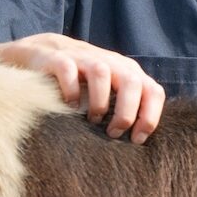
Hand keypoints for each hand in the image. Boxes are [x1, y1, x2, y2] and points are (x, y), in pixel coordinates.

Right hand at [0, 34, 164, 143]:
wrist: (42, 54)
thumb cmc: (81, 83)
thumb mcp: (109, 92)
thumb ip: (125, 108)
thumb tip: (139, 142)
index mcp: (128, 72)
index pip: (153, 91)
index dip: (150, 116)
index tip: (136, 140)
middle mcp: (111, 62)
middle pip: (132, 82)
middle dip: (126, 112)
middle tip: (113, 132)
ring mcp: (85, 57)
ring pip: (101, 74)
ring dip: (99, 102)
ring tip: (93, 120)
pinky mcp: (58, 58)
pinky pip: (68, 72)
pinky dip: (71, 92)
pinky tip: (69, 107)